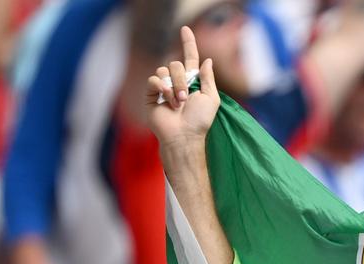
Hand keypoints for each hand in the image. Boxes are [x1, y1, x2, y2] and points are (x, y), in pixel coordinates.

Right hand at [146, 26, 219, 151]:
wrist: (184, 135)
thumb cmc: (200, 121)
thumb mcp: (211, 98)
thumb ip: (209, 78)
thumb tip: (208, 60)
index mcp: (192, 81)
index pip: (190, 57)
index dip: (188, 43)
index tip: (185, 29)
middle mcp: (177, 82)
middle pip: (175, 63)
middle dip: (182, 80)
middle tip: (186, 98)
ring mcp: (163, 87)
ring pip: (164, 70)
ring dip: (174, 86)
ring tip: (178, 103)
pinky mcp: (151, 94)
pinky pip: (153, 79)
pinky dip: (162, 88)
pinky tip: (167, 100)